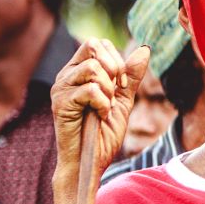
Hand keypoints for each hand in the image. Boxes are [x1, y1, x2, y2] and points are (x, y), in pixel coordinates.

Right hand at [51, 39, 150, 186]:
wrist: (91, 160)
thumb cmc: (103, 133)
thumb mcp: (123, 100)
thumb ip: (130, 76)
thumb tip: (144, 49)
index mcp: (78, 71)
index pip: (98, 43)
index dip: (117, 59)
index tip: (122, 84)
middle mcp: (66, 75)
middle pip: (93, 46)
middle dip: (115, 68)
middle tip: (116, 93)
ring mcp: (60, 88)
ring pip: (93, 67)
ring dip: (109, 89)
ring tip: (105, 107)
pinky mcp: (60, 103)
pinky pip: (90, 89)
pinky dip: (103, 104)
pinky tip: (99, 116)